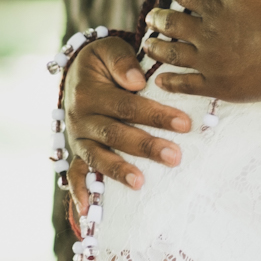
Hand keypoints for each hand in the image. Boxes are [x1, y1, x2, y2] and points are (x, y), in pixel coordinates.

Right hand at [64, 34, 188, 198]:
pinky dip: (81, 192)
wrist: (76, 72)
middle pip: (116, 134)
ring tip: (140, 183)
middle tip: (174, 156)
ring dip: (119, 171)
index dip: (155, 114)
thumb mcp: (108, 49)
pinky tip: (89, 211)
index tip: (185, 124)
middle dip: (146, 146)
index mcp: (91, 92)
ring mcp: (78, 138)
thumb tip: (137, 81)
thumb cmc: (102, 62)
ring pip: (98, 156)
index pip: (127, 105)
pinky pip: (76, 174)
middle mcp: (81, 117)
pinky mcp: (77, 152)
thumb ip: (122, 61)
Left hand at [140, 0, 260, 102]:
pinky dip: (172, 83)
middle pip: (173, 24)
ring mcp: (210, 62)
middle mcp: (206, 33)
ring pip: (174, 54)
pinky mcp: (218, 85)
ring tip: (148, 45)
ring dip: (158, 48)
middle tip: (151, 18)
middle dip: (160, 19)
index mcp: (215, 6)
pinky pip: (187, 85)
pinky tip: (161, 81)